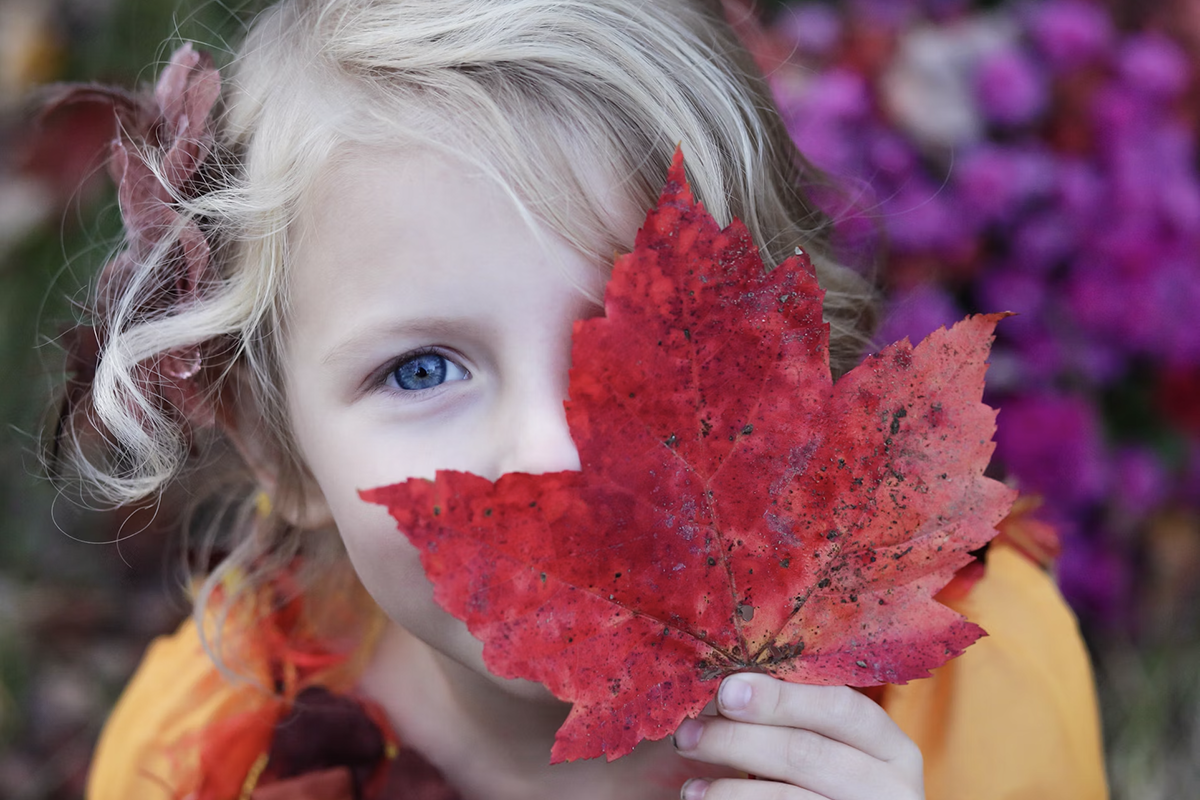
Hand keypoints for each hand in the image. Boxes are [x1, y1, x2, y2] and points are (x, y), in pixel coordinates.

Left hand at [672, 673, 923, 799]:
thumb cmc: (815, 781)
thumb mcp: (820, 745)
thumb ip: (787, 714)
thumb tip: (726, 685)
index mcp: (890, 746)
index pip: (841, 707)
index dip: (781, 697)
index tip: (726, 691)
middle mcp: (893, 788)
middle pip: (808, 753)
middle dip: (738, 740)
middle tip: (686, 736)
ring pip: (789, 798)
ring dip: (728, 790)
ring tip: (688, 787)